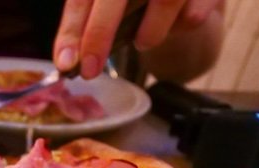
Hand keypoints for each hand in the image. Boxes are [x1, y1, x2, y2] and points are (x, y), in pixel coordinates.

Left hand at [53, 0, 223, 78]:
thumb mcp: (109, 1)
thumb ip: (87, 23)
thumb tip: (67, 60)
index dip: (72, 29)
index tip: (65, 63)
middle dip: (99, 34)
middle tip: (90, 70)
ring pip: (165, 2)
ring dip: (149, 34)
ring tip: (143, 41)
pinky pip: (192, 16)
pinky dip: (179, 28)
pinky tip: (176, 21)